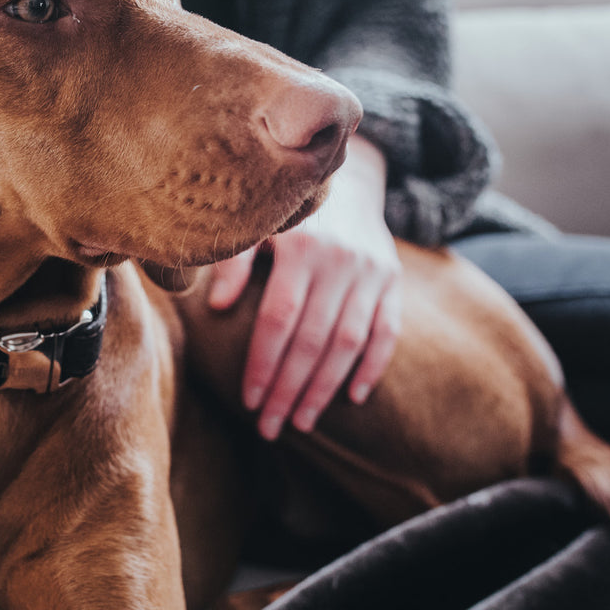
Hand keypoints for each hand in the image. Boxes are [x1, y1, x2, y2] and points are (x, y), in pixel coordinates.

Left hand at [205, 135, 401, 439]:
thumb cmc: (285, 217)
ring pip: (349, 343)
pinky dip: (373, 367)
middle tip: (270, 426)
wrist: (347, 182)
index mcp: (300, 248)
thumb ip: (233, 262)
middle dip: (289, 389)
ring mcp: (371, 272)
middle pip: (313, 340)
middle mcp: (339, 261)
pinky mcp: (393, 281)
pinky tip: (353, 398)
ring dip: (325, 388)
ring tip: (302, 421)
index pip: (279, 319)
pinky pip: (387, 332)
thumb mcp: (255, 228)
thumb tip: (216, 307)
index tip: (249, 401)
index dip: (263, 363)